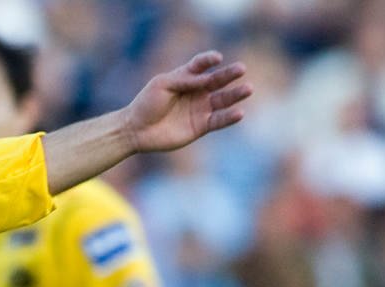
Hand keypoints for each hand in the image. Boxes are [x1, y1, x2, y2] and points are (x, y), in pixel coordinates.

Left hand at [121, 51, 251, 153]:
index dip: (209, 60)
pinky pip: (219, 120)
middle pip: (217, 80)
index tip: (217, 58)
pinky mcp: (201, 126)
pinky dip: (229, 117)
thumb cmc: (146, 103)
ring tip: (248, 89)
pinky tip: (240, 113)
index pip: (201, 65)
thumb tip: (206, 79)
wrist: (136, 130)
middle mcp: (197, 91)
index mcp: (186, 77)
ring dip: (236, 95)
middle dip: (229, 74)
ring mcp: (201, 108)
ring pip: (223, 100)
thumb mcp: (162, 85)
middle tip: (242, 68)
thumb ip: (184, 80)